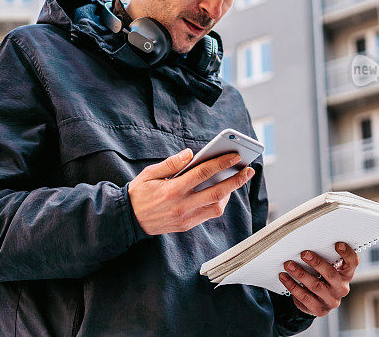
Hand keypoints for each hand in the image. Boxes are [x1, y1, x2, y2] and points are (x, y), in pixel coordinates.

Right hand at [128, 148, 254, 235]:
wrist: (129, 219)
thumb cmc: (139, 193)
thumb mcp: (150, 173)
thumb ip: (171, 163)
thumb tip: (190, 154)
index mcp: (172, 189)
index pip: (203, 173)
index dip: (221, 163)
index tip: (235, 156)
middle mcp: (181, 205)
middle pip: (216, 192)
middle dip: (236, 180)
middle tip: (249, 170)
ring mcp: (185, 218)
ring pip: (216, 206)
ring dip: (229, 193)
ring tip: (236, 180)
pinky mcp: (186, 225)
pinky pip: (209, 214)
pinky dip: (218, 203)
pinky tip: (222, 192)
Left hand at [278, 242, 357, 316]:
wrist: (317, 300)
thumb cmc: (321, 276)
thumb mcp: (327, 266)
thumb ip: (325, 256)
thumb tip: (309, 239)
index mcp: (346, 274)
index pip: (352, 263)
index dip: (347, 254)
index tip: (338, 244)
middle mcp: (341, 288)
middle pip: (331, 274)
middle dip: (316, 263)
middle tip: (304, 253)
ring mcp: (331, 300)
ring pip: (315, 286)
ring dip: (300, 274)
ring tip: (288, 264)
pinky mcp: (319, 310)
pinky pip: (304, 298)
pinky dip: (292, 286)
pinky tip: (284, 277)